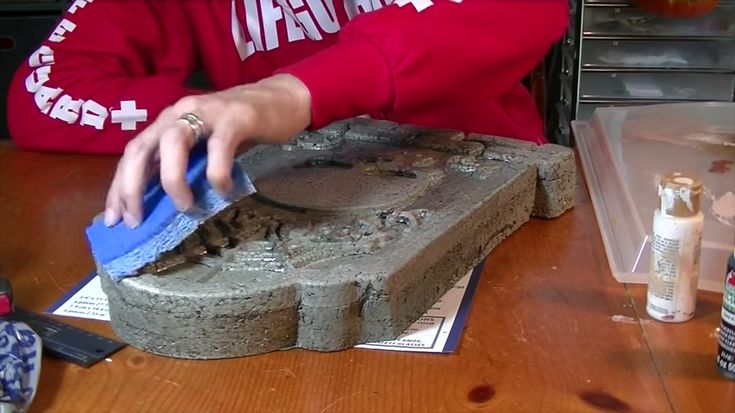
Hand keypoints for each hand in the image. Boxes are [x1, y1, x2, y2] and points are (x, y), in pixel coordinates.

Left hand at [104, 74, 311, 227]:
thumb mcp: (205, 146)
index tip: (113, 219)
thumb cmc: (242, 128)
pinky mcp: (235, 118)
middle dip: (132, 186)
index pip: (134, 153)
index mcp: (168, 121)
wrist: (282, 100)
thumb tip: (165, 202)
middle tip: (135, 220)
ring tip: (185, 208)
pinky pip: (219, 148)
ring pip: (174, 144)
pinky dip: (217, 174)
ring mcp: (207, 113)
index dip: (119, 186)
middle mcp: (180, 113)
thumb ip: (186, 165)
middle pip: (142, 147)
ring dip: (173, 180)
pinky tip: (224, 190)